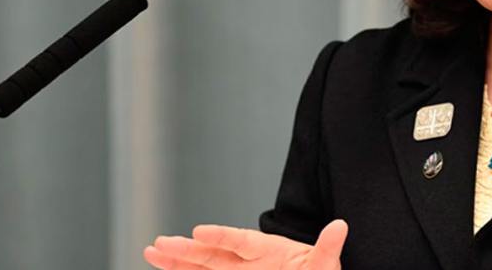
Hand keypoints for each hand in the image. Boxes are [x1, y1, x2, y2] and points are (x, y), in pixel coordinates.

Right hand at [143, 219, 347, 269]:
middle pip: (213, 253)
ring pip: (202, 266)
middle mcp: (249, 260)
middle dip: (187, 250)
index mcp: (270, 249)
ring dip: (177, 261)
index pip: (241, 240)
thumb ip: (328, 248)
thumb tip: (341, 226)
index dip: (220, 235)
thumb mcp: (325, 264)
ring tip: (151, 252)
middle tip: (160, 243)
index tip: (198, 231)